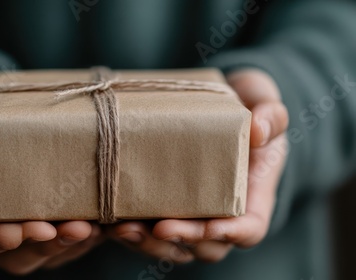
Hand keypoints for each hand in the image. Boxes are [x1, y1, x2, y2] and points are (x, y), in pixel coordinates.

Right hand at [0, 65, 103, 274]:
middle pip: (21, 254)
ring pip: (54, 248)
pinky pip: (79, 228)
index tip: (12, 232)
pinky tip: (114, 214)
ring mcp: (34, 214)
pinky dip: (97, 226)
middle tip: (69, 229)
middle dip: (45, 246)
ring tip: (96, 224)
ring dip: (75, 241)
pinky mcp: (61, 203)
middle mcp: (2, 217)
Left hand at [110, 68, 288, 262]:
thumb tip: (259, 128)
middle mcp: (220, 213)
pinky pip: (147, 229)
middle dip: (181, 240)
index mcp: (252, 196)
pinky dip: (128, 229)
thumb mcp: (266, 105)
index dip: (231, 233)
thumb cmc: (249, 110)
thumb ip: (271, 115)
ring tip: (123, 229)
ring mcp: (190, 213)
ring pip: (173, 246)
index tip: (212, 226)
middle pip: (205, 246)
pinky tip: (108, 219)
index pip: (248, 229)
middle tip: (157, 229)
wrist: (221, 106)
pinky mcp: (162, 205)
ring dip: (147, 243)